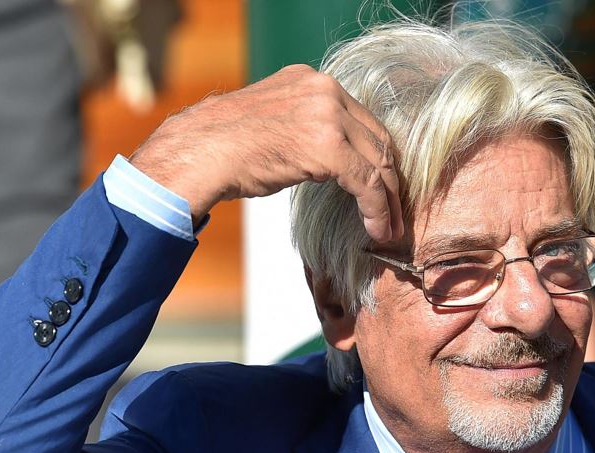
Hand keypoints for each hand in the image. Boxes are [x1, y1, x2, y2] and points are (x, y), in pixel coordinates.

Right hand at [129, 64, 403, 241]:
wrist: (199, 152)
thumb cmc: (225, 147)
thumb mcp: (273, 121)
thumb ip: (305, 126)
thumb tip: (330, 154)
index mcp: (312, 81)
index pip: (361, 120)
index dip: (376, 156)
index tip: (383, 185)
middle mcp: (325, 90)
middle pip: (375, 138)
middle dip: (389, 179)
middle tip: (394, 210)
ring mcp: (328, 115)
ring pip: (377, 162)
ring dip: (388, 201)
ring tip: (390, 228)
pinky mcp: (328, 147)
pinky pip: (367, 183)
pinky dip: (378, 210)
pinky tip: (379, 230)